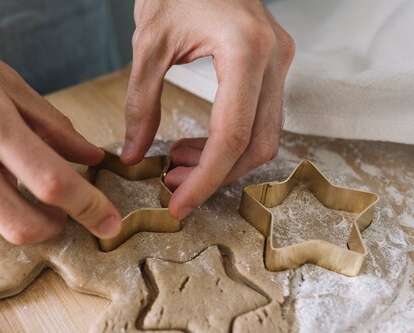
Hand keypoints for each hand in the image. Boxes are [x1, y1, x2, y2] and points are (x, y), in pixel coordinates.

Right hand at [0, 2, 121, 243]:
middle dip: (54, 226)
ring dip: (18, 210)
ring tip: (18, 179)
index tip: (108, 220)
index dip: (87, 206)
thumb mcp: (1, 75)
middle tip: (66, 212)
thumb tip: (88, 157)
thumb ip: (50, 123)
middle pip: (19, 223)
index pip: (48, 178)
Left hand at [122, 0, 294, 218]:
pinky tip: (196, 147)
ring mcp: (279, 62)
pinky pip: (260, 119)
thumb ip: (140, 104)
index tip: (179, 205)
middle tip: (174, 188)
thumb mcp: (149, 46)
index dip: (206, 179)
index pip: (232, 135)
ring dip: (222, 163)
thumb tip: (134, 154)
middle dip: (215, 177)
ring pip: (263, 138)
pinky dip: (229, 143)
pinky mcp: (273, 67)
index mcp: (244, 50)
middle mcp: (273, 58)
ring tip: (178, 167)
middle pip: (256, 144)